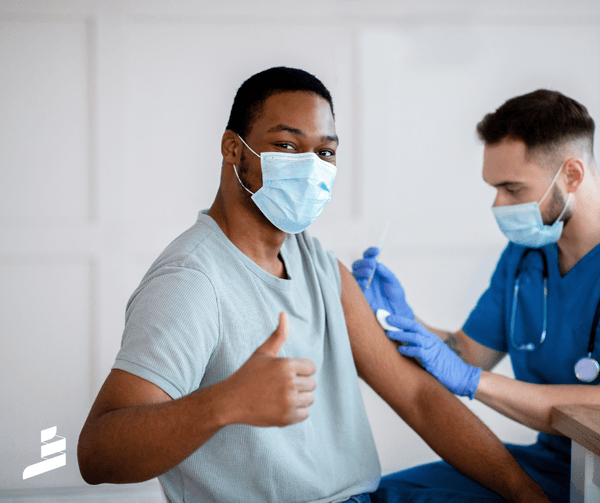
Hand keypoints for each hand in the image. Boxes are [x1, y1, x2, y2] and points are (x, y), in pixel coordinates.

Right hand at [227, 312, 316, 426]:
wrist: (231, 401)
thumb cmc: (248, 374)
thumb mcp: (262, 352)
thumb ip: (278, 334)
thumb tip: (284, 313)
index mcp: (286, 365)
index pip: (311, 368)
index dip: (300, 370)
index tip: (286, 374)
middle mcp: (289, 382)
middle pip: (312, 384)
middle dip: (300, 384)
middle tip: (281, 386)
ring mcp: (288, 402)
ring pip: (310, 399)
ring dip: (299, 399)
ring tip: (280, 396)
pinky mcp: (286, 418)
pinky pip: (305, 414)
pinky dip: (296, 412)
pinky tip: (281, 407)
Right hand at [352, 247, 413, 319]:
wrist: (396, 312)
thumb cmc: (395, 295)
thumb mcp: (394, 282)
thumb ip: (386, 273)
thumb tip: (378, 264)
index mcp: (374, 270)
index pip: (368, 257)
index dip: (370, 252)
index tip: (376, 251)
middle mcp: (366, 276)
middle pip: (358, 264)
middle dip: (364, 262)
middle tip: (372, 264)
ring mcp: (361, 284)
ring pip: (354, 273)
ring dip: (361, 271)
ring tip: (369, 273)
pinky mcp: (359, 295)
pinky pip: (354, 287)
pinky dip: (359, 283)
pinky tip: (366, 284)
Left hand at [385, 314, 480, 398]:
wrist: (463, 378)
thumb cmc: (445, 368)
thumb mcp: (432, 354)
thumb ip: (420, 349)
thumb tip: (403, 346)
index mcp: (431, 339)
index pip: (414, 325)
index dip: (401, 320)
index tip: (388, 317)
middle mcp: (431, 341)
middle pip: (414, 327)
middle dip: (399, 322)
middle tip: (385, 319)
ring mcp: (433, 349)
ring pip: (415, 337)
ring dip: (401, 334)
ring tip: (388, 333)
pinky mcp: (433, 360)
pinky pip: (419, 352)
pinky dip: (409, 350)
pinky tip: (400, 350)